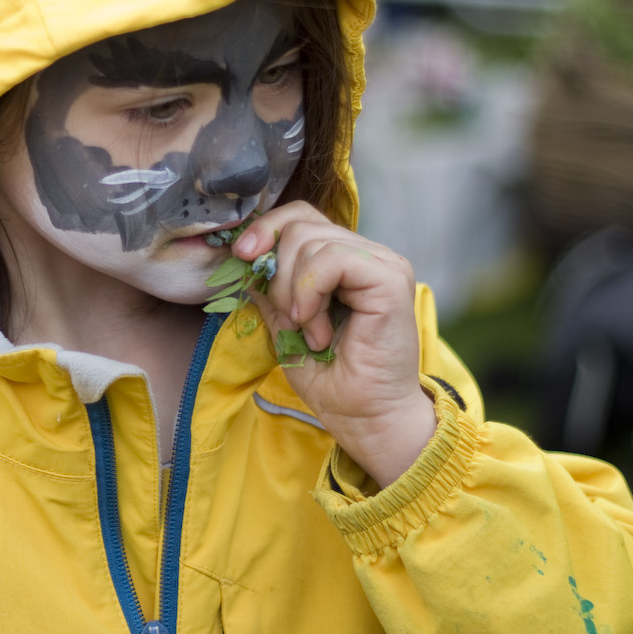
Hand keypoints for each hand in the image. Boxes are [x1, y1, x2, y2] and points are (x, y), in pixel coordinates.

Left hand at [232, 202, 435, 487]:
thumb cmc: (333, 380)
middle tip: (289, 318)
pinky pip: (331, 259)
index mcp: (346, 261)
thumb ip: (270, 289)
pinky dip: (309, 292)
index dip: (266, 229)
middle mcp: (367, 254)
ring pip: (309, 240)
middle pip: (299, 224)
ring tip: (309, 331)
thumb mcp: (285, 326)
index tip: (242, 257)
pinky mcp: (389, 277)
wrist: (367, 417)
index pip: (300, 216)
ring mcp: (382, 263)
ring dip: (293, 291)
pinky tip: (316, 327)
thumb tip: (244, 258)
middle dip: (276, 272)